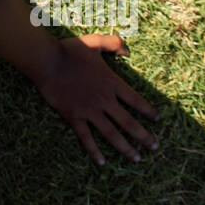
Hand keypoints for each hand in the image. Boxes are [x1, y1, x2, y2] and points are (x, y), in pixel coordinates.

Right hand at [36, 34, 159, 164]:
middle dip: (143, 136)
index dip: (148, 110)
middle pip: (128, 122)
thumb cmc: (69, 50)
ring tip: (137, 159)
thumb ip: (114, 44)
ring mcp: (89, 110)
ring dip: (125, 148)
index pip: (135, 100)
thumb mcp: (94, 42)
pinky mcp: (74, 117)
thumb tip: (129, 52)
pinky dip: (94, 151)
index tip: (157, 120)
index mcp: (111, 82)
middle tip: (155, 147)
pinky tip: (102, 162)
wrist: (47, 61)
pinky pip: (86, 138)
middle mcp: (104, 99)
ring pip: (111, 133)